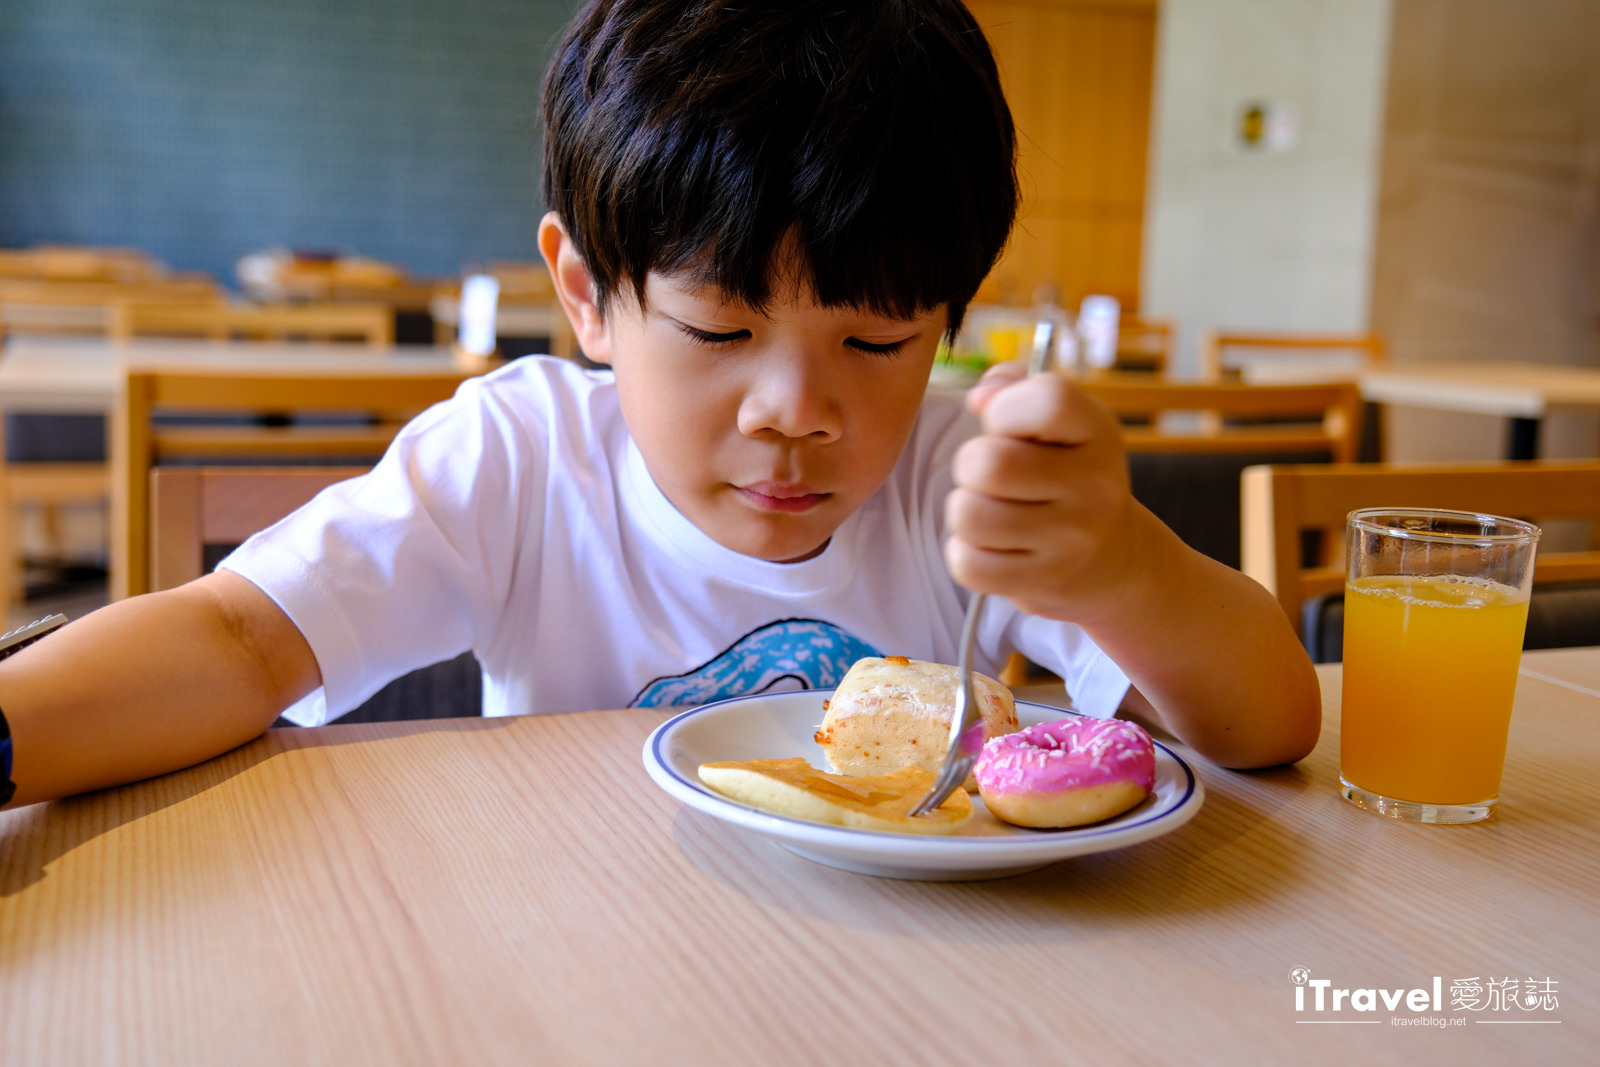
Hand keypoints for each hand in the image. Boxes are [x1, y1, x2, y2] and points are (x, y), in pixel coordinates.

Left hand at [944, 362, 1140, 620]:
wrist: (1115, 561)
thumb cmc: (1067, 478)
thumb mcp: (1059, 424)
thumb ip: (1013, 388)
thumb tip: (981, 398)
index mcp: (1098, 431)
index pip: (1047, 400)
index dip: (1004, 409)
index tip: (1007, 427)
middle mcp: (1095, 485)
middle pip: (987, 463)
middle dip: (970, 466)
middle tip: (990, 478)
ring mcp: (1073, 539)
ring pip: (969, 515)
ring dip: (965, 512)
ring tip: (991, 512)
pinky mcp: (1047, 581)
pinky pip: (969, 565)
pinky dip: (966, 555)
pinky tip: (991, 548)